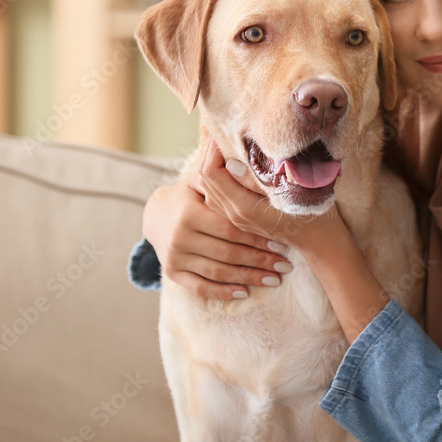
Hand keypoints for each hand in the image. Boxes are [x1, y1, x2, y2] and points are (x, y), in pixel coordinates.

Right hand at [142, 170, 291, 300]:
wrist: (156, 216)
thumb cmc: (188, 194)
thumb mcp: (200, 180)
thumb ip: (219, 170)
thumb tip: (237, 149)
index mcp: (189, 214)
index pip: (231, 229)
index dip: (257, 237)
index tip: (281, 243)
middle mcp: (179, 238)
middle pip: (228, 253)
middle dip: (259, 260)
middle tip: (286, 265)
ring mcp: (175, 258)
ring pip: (218, 273)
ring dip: (249, 278)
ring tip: (275, 279)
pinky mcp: (173, 273)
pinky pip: (201, 287)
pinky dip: (224, 292)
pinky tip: (246, 292)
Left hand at [195, 136, 352, 261]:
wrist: (318, 241)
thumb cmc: (310, 213)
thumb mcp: (288, 192)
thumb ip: (257, 179)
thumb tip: (230, 163)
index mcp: (243, 207)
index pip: (211, 173)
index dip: (213, 149)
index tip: (224, 132)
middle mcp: (234, 214)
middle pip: (205, 179)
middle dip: (210, 153)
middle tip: (222, 133)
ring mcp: (235, 218)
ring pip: (208, 187)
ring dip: (213, 164)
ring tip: (223, 145)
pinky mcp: (239, 217)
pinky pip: (217, 194)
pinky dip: (218, 177)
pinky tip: (229, 165)